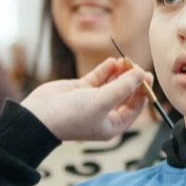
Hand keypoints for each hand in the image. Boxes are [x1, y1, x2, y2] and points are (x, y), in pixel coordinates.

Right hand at [21, 57, 151, 141]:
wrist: (39, 116)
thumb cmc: (72, 116)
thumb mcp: (102, 102)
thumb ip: (123, 87)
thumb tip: (141, 74)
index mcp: (113, 124)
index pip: (135, 107)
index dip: (143, 91)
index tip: (146, 76)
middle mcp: (105, 113)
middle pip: (125, 94)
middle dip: (131, 80)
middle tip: (136, 66)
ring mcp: (93, 100)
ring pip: (112, 83)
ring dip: (119, 72)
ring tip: (124, 60)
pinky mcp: (81, 89)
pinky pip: (98, 77)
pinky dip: (106, 69)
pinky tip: (112, 61)